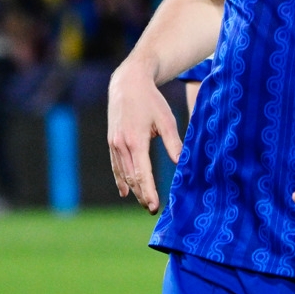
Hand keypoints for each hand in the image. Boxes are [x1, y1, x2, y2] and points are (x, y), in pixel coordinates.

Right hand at [107, 61, 181, 213]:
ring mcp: (114, 144)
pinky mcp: (112, 142)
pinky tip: (125, 191)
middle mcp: (121, 145)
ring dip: (133, 189)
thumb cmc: (152, 101)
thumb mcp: (166, 120)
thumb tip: (182, 163)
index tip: (155, 205)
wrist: (128, 84)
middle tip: (152, 209)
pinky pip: (116, 165)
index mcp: (136, 141)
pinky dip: (120, 179)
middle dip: (142, 194)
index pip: (143, 173)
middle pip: (132, 177)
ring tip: (143, 202)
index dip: (149, 191)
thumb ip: (173, 143)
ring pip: (123, 173)